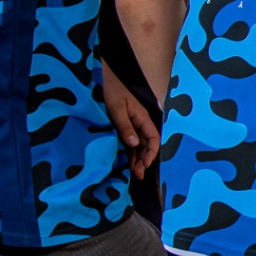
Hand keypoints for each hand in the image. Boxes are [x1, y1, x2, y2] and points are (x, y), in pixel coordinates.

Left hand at [99, 62, 159, 177]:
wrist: (102, 79)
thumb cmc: (111, 91)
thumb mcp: (117, 109)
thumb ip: (125, 126)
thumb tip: (134, 144)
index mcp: (142, 117)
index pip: (153, 139)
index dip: (151, 153)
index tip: (144, 164)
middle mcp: (140, 123)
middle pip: (147, 145)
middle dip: (145, 160)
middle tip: (139, 176)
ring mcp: (132, 125)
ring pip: (139, 146)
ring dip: (137, 159)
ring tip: (135, 174)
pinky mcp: (123, 127)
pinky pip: (130, 143)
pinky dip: (130, 154)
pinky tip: (128, 163)